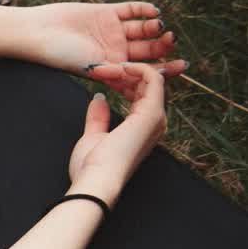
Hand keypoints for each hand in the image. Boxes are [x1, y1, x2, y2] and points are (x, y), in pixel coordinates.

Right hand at [34, 0, 187, 99]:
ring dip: (154, 27)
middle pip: (148, 48)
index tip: (181, 66)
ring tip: (158, 25)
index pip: (145, 69)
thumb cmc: (60, 56)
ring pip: (143, 28)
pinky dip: (144, 9)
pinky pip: (132, 10)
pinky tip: (152, 10)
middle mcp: (115, 49)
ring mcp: (112, 30)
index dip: (165, 69)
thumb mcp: (92, 69)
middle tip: (170, 40)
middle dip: (163, 46)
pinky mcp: (106, 12)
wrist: (38, 33)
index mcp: (113, 67)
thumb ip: (119, 73)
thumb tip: (147, 79)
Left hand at [66, 62, 167, 200]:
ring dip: (128, 69)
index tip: (101, 76)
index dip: (123, 81)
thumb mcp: (93, 136)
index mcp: (142, 128)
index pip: (140, 94)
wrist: (95, 180)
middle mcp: (154, 122)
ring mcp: (155, 118)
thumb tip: (99, 99)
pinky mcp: (152, 114)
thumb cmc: (92, 166)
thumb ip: (98, 118)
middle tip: (101, 69)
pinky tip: (119, 68)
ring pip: (152, 79)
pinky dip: (138, 69)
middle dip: (124, 72)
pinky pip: (154, 80)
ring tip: (105, 69)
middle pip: (147, 85)